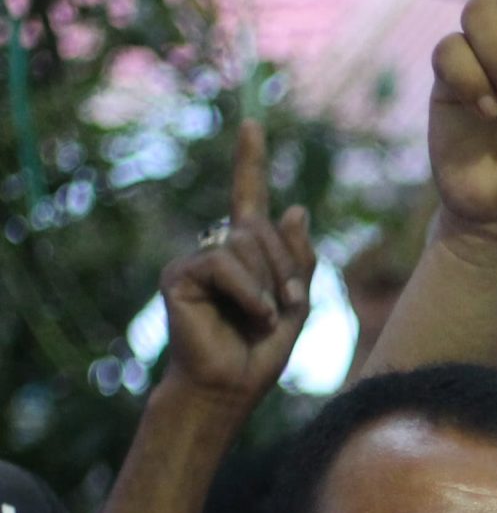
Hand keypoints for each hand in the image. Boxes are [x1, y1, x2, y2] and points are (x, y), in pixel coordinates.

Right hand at [158, 121, 316, 409]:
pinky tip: (253, 316)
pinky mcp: (179, 275)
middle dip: (287, 267)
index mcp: (246, 254)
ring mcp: (196, 261)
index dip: (250, 162)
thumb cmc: (261, 352)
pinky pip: (223, 263)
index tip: (252, 124)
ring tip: (267, 318)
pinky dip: (249, 292)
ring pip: (245, 244)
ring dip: (271, 284)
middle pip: (261, 228)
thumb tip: (295, 209)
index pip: (248, 198)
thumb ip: (299, 260)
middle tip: (291, 307)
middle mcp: (217, 250)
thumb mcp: (297, 304)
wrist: (231, 387)